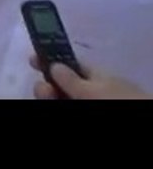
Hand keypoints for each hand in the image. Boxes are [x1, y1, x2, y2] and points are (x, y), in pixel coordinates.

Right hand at [29, 55, 150, 99]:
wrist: (136, 110)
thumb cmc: (115, 99)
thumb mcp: (93, 88)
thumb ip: (71, 78)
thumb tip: (53, 65)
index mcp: (97, 75)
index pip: (70, 63)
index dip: (50, 58)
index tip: (32, 58)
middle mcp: (91, 88)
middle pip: (62, 82)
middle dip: (47, 82)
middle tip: (41, 87)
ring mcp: (88, 98)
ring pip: (61, 95)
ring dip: (47, 94)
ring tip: (44, 94)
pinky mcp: (84, 105)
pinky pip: (65, 101)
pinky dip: (55, 100)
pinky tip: (51, 100)